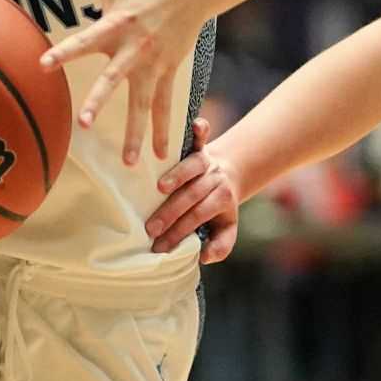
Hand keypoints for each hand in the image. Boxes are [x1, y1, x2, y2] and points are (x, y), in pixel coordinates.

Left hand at [37, 0, 216, 166]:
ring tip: (128, 162)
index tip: (43, 65)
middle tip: (83, 124)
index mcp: (117, 23)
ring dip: (135, 133)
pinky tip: (161, 155)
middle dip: (99, 102)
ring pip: (144, 104)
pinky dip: (163, 130)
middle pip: (114, 80)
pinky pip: (165, 105)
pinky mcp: (170, 71)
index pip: (85, 41)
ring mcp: (155, 64)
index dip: (64, 53)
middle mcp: (136, 48)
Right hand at [145, 114, 241, 262]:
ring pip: (192, 167)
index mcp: (222, 200)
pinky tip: (197, 124)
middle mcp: (215, 179)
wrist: (229, 175)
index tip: (160, 247)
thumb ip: (220, 246)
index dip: (179, 233)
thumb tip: (205, 256)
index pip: (198, 217)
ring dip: (177, 176)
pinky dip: (200, 130)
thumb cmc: (220, 207)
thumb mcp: (226, 229)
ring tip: (159, 187)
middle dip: (171, 213)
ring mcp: (207, 161)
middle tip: (150, 228)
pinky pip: (200, 137)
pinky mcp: (200, 146)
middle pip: (193, 196)